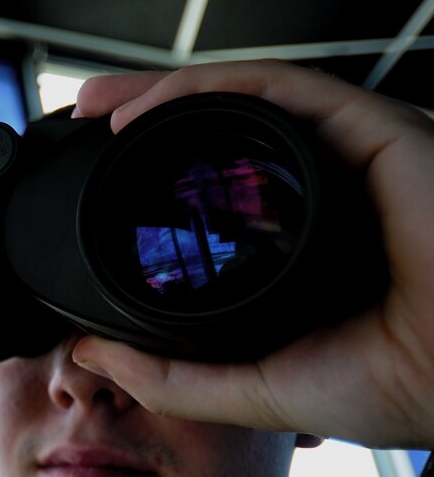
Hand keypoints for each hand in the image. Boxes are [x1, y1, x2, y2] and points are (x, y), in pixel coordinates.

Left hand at [69, 60, 433, 448]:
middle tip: (83, 115)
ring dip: (161, 92)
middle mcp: (321, 190)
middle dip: (143, 116)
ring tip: (97, 105)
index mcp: (298, 242)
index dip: (151, 174)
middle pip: (218, 133)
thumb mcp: (255, 387)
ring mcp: (346, 155)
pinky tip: (147, 108)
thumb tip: (88, 355)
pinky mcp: (372, 127)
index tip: (93, 180)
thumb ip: (172, 376)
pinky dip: (207, 88)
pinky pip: (277, 89)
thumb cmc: (393, 387)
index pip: (215, 189)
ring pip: (241, 102)